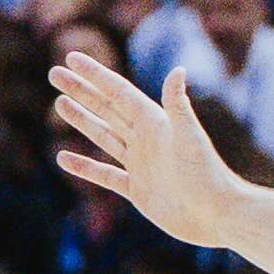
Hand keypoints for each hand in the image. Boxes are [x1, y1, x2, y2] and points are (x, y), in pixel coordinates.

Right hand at [50, 55, 257, 252]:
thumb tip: (178, 70)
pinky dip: (84, 167)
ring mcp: (141, 165)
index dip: (94, 74)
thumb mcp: (190, 137)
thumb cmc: (208, 176)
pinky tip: (63, 158)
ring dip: (82, 120)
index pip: (118, 92)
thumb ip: (178, 105)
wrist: (219, 216)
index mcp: (156, 123)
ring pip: (104, 137)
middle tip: (54, 74)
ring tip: (59, 104)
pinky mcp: (138, 190)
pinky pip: (105, 175)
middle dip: (81, 91)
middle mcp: (147, 140)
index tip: (70, 57)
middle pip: (107, 109)